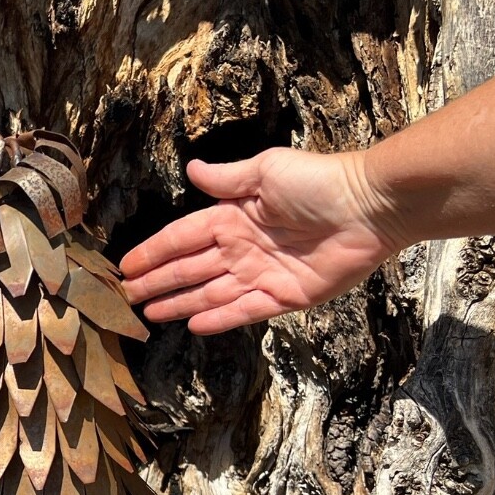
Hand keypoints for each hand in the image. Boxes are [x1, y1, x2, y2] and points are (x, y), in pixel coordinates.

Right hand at [118, 147, 403, 334]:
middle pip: (190, 270)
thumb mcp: (266, 170)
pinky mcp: (285, 297)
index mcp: (233, 217)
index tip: (125, 265)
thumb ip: (227, 178)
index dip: (153, 251)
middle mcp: (242, 248)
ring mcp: (262, 275)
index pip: (182, 238)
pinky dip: (219, 319)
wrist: (369, 208)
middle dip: (158, 282)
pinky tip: (193, 325)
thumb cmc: (319, 182)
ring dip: (180, 304)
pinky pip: (245, 311)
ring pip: (210, 294)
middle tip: (127, 297)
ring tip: (150, 314)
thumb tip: (191, 168)